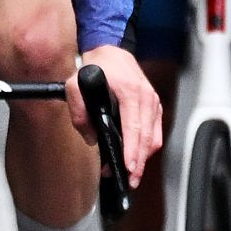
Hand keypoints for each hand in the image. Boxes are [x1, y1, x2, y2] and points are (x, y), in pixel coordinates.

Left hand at [73, 43, 165, 195]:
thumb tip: (90, 138)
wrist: (111, 51)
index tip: (129, 166)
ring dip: (144, 157)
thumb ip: (78, 112)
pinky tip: (137, 157)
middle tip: (129, 179)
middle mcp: (146, 97)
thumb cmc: (97, 68)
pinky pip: (155, 132)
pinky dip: (147, 147)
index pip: (134, 126)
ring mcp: (153, 102)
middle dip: (139, 162)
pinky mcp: (154, 107)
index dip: (132, 150)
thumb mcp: (75, 85)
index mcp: (130, 91)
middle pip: (147, 137)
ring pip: (154, 138)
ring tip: (131, 173)